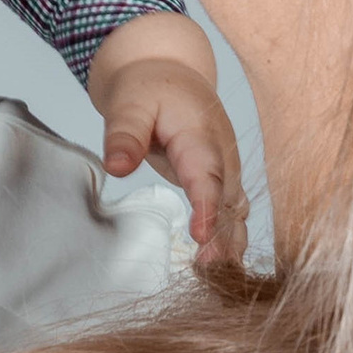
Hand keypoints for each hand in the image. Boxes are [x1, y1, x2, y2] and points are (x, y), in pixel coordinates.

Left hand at [84, 15, 248, 267]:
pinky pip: (232, 213)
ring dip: (231, 243)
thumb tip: (117, 166)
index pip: (207, 176)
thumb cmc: (149, 87)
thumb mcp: (129, 103)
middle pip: (229, 201)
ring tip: (219, 280)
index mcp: (200, 135)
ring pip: (236, 211)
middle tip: (210, 273)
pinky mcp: (223, 181)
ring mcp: (226, 169)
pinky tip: (222, 269)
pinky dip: (230, 239)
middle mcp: (221, 155)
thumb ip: (124, 135)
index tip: (202, 236)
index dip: (208, 207)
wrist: (169, 72)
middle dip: (224, 237)